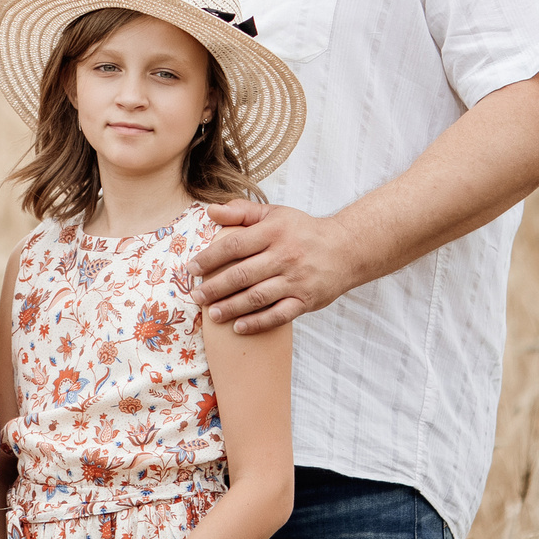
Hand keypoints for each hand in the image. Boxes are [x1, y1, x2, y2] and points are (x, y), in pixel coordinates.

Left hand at [194, 200, 362, 335]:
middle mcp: (285, 256)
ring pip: (258, 297)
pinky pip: (279, 315)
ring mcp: (297, 280)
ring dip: (232, 307)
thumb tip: (210, 211)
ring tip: (212, 314)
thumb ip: (242, 211)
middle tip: (196, 296)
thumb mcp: (274, 214)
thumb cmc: (303, 231)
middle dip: (215, 287)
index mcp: (274, 232)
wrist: (347, 249)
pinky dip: (258, 323)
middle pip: (242, 274)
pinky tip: (238, 327)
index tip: (191, 268)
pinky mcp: (307, 300)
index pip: (234, 246)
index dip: (210, 258)